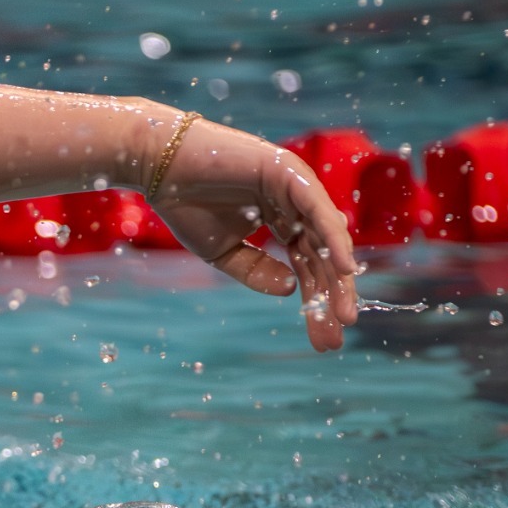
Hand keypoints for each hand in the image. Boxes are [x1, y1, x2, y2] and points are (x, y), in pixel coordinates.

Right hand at [147, 115, 360, 351]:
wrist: (162, 168)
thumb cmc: (187, 204)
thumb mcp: (223, 252)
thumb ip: (256, 271)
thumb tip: (290, 291)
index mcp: (281, 220)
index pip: (306, 265)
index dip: (316, 302)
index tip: (324, 339)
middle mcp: (294, 204)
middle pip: (321, 257)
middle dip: (330, 297)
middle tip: (337, 337)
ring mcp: (296, 187)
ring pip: (326, 238)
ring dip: (338, 276)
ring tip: (345, 314)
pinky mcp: (290, 172)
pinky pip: (318, 212)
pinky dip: (334, 239)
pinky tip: (344, 269)